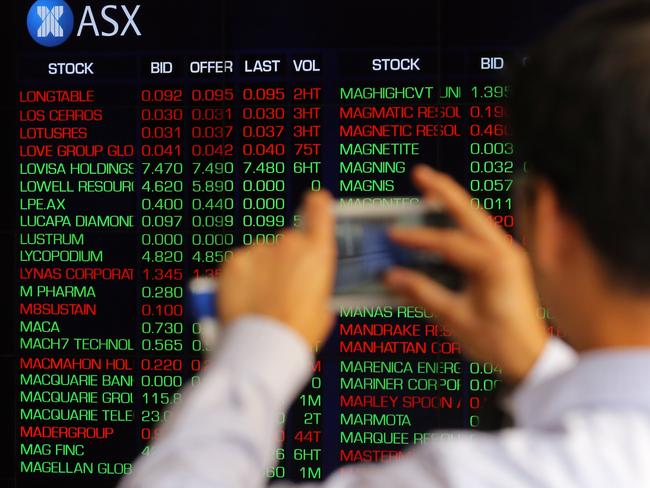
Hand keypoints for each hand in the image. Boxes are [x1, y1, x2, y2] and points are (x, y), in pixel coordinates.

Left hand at [218, 191, 335, 347]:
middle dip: (283, 261)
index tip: (315, 201)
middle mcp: (290, 243)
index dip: (316, 203)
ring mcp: (260, 249)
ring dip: (261, 271)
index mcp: (317, 252)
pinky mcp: (235, 259)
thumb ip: (317, 289)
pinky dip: (241, 277)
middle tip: (279, 290)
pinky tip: (245, 299)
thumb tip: (309, 293)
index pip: (318, 208)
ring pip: (261, 255)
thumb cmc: (296, 332)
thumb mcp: (322, 310)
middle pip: (287, 242)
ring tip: (261, 301)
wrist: (263, 345)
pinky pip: (240, 264)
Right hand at [385, 165, 547, 383]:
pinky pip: (478, 234)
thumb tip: (392, 276)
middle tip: (418, 173)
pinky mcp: (504, 263)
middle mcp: (505, 252)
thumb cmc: (499, 342)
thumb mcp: (456, 318)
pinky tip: (443, 217)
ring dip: (452, 203)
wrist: (531, 360)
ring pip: (475, 219)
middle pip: (469, 213)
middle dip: (442, 190)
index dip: (418, 237)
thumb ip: (422, 293)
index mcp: (495, 264)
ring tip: (428, 187)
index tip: (392, 233)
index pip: (449, 242)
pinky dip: (459, 222)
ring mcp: (507, 256)